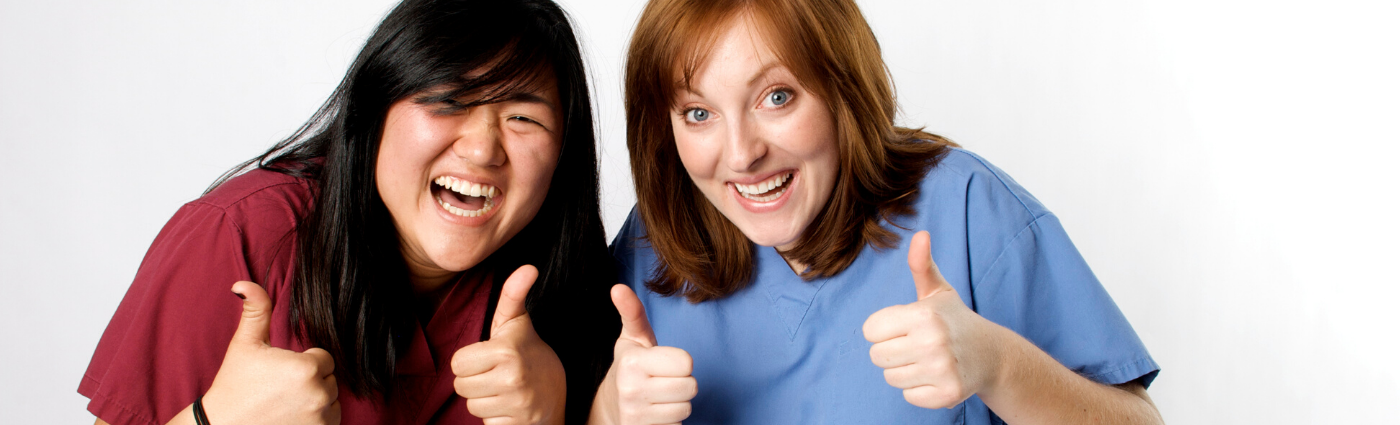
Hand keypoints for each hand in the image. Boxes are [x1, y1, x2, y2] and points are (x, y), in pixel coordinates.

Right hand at [201, 281, 339, 423]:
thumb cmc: (233, 385)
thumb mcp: (244, 345)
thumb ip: (256, 311)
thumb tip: (244, 283)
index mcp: (306, 368)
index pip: (324, 358)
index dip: (303, 362)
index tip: (281, 372)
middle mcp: (318, 394)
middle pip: (329, 379)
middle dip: (310, 381)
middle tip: (280, 389)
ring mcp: (320, 418)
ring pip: (332, 400)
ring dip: (316, 400)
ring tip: (285, 402)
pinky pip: (331, 420)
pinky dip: (318, 419)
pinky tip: (292, 416)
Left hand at [452, 265, 566, 424]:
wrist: (558, 393)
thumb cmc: (530, 354)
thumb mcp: (517, 323)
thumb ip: (514, 294)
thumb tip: (528, 267)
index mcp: (506, 351)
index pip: (458, 363)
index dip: (471, 361)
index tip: (490, 358)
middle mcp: (512, 378)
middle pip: (460, 386)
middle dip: (475, 381)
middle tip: (496, 374)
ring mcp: (516, 404)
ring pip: (471, 406)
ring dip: (484, 400)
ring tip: (502, 389)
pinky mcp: (517, 424)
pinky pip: (486, 423)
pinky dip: (495, 417)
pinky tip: (508, 406)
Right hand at [595, 284, 695, 424]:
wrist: (610, 407)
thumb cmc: (630, 366)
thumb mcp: (632, 338)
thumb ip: (632, 313)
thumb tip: (618, 287)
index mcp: (632, 363)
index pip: (686, 363)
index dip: (680, 362)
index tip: (664, 363)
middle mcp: (632, 391)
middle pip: (690, 387)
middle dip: (682, 383)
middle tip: (663, 380)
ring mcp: (636, 416)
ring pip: (686, 409)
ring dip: (678, 403)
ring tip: (659, 396)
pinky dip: (671, 421)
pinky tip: (656, 413)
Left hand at [862, 231, 999, 408]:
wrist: (991, 354)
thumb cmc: (954, 319)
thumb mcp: (938, 291)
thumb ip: (921, 264)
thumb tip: (920, 234)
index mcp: (924, 315)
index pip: (870, 330)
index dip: (884, 328)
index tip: (904, 326)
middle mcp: (933, 342)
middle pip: (876, 356)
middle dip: (891, 350)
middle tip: (915, 344)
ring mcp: (941, 370)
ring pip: (890, 377)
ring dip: (904, 370)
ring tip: (926, 359)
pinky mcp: (947, 394)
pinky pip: (908, 396)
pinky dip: (918, 389)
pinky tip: (935, 375)